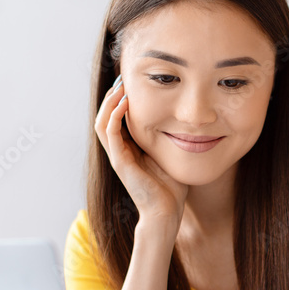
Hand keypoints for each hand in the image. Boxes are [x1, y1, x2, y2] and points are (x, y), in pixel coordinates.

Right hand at [94, 74, 188, 227]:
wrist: (166, 211)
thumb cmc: (171, 187)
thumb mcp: (170, 154)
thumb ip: (170, 138)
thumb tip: (186, 120)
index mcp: (129, 149)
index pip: (117, 118)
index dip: (121, 99)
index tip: (131, 81)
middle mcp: (119, 151)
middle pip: (105, 116)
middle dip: (112, 95)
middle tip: (122, 77)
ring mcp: (117, 156)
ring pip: (102, 122)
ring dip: (110, 101)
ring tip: (120, 85)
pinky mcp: (119, 162)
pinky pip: (110, 132)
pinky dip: (115, 115)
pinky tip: (125, 102)